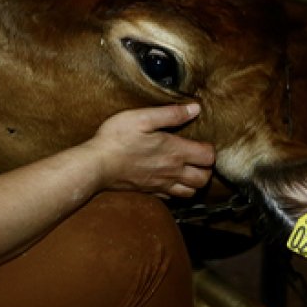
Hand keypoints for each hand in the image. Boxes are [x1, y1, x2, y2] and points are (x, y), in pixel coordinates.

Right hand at [81, 103, 214, 197]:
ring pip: (191, 192)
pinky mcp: (149, 191)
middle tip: (198, 158)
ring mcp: (161, 184)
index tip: (200, 142)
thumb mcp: (143, 117)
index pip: (208, 156)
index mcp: (174, 151)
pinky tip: (170, 180)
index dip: (209, 149)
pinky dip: (177, 191)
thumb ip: (171, 114)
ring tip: (188, 170)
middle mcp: (172, 171)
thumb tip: (194, 108)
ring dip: (194, 182)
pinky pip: (172, 198)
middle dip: (206, 169)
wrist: (96, 165)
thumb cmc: (117, 139)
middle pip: (204, 179)